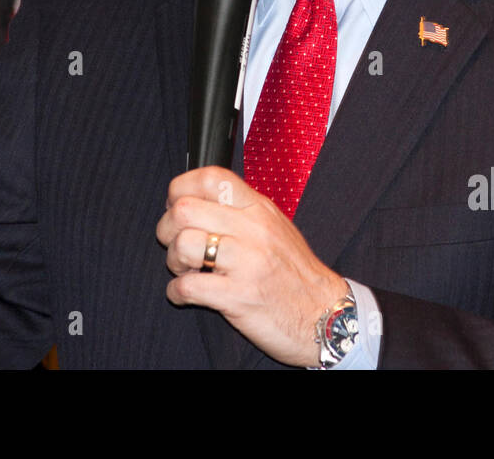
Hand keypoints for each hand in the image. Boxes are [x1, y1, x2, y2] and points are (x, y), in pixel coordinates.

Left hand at [155, 166, 348, 366]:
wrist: (326, 315)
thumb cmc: (296, 274)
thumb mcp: (276, 228)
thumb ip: (242, 210)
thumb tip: (201, 198)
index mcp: (259, 209)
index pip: (211, 177)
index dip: (181, 188)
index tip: (176, 205)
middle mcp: (252, 230)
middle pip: (185, 210)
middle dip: (167, 229)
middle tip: (176, 245)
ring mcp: (246, 263)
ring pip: (183, 244)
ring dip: (173, 261)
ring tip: (186, 270)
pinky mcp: (238, 296)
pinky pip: (188, 287)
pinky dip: (177, 292)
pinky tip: (186, 294)